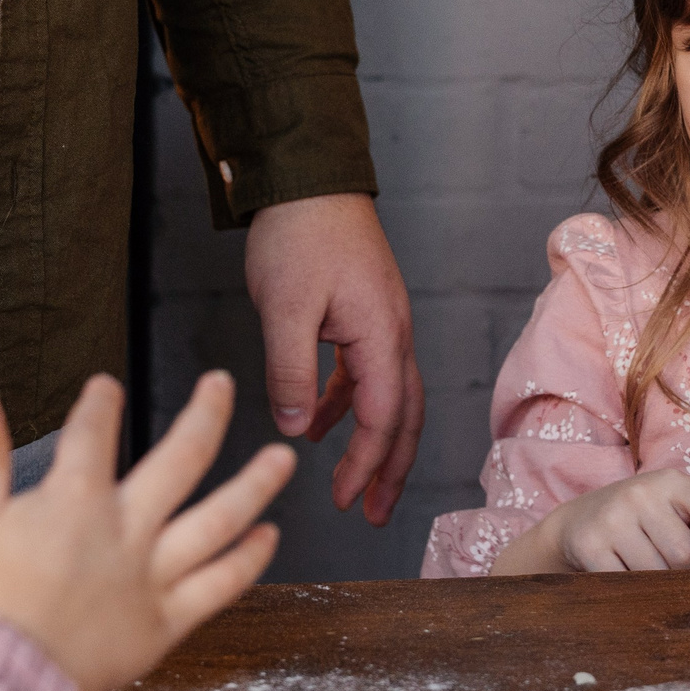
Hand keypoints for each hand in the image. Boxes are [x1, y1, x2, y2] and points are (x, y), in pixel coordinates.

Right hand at [0, 371, 294, 690]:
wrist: (7, 680)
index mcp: (78, 502)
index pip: (94, 434)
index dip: (100, 404)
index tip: (106, 387)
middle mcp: (127, 531)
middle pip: (181, 460)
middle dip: (206, 415)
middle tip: (222, 384)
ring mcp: (154, 576)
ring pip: (219, 520)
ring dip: (255, 484)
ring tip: (283, 458)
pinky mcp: (167, 621)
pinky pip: (220, 585)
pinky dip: (249, 559)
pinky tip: (270, 535)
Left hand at [244, 193, 422, 525]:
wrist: (308, 177)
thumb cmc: (299, 233)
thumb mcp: (284, 308)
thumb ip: (292, 372)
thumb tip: (298, 429)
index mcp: (381, 334)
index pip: (383, 416)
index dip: (367, 464)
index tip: (346, 500)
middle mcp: (393, 332)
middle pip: (405, 416)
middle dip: (391, 470)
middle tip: (375, 514)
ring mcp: (383, 323)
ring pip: (390, 397)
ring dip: (375, 444)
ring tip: (354, 485)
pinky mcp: (365, 314)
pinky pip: (366, 373)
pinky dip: (349, 405)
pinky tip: (320, 423)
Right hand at [494, 469, 689, 575]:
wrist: (575, 522)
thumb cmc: (641, 519)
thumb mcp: (675, 514)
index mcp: (669, 482)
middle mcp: (640, 494)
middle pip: (684, 555)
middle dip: (685, 570)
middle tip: (670, 564)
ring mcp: (612, 519)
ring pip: (656, 574)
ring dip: (657, 583)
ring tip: (644, 566)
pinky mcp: (590, 545)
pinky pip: (626, 584)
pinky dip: (631, 590)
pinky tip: (623, 575)